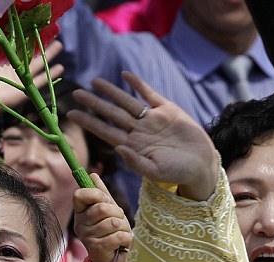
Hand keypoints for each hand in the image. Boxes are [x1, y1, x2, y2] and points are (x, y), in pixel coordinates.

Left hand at [0, 40, 63, 114]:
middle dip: (42, 44)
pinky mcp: (26, 89)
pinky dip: (51, 75)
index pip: (20, 47)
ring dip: (49, 55)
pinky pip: (41, 81)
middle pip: (32, 54)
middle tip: (53, 33)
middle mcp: (16, 68)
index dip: (29, 38)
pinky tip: (60, 68)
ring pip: (39, 65)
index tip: (37, 28)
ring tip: (59, 45)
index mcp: (6, 61)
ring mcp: (22, 79)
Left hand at [69, 72, 218, 200]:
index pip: (105, 131)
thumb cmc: (177, 173)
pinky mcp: (167, 110)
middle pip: (111, 114)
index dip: (89, 122)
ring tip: (94, 81)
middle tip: (76, 93)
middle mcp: (138, 131)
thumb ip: (136, 162)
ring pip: (126, 102)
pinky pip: (149, 94)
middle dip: (94, 103)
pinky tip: (125, 75)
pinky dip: (138, 84)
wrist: (201, 164)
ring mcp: (151, 119)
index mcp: (132, 146)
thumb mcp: (155, 172)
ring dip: (111, 91)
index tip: (72, 114)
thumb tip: (118, 148)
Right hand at [73, 173, 131, 261]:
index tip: (106, 200)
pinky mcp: (96, 248)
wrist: (113, 259)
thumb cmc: (110, 231)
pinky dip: (126, 238)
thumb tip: (92, 174)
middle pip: (102, 208)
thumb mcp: (107, 210)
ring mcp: (86, 237)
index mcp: (80, 212)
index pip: (79, 194)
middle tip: (118, 220)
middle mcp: (79, 224)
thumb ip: (101, 193)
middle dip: (117, 212)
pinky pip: (118, 236)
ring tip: (119, 233)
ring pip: (112, 222)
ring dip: (123, 227)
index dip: (96, 194)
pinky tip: (122, 242)